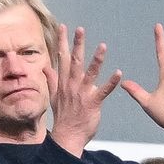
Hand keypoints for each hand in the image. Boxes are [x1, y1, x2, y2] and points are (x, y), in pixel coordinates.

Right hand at [46, 23, 122, 157]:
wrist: (67, 136)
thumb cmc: (63, 117)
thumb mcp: (54, 97)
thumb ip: (52, 80)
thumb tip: (45, 68)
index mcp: (64, 83)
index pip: (62, 58)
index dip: (62, 42)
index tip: (63, 27)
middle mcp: (72, 86)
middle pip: (74, 61)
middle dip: (77, 44)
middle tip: (80, 29)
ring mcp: (82, 94)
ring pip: (89, 73)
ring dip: (96, 60)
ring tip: (103, 46)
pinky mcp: (93, 103)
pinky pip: (103, 91)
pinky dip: (111, 82)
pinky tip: (118, 73)